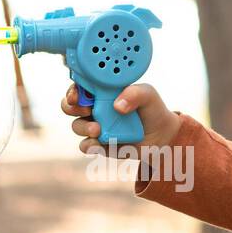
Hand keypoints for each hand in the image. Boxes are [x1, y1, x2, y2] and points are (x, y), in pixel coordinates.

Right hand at [60, 82, 181, 156]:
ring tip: (97, 129)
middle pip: (69, 105)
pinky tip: (100, 143)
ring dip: (83, 127)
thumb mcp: (148, 95)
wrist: (162, 136)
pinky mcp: (99, 145)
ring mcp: (95, 127)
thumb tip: (118, 105)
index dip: (74, 89)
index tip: (77, 94)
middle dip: (70, 106)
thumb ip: (135, 93)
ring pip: (76, 126)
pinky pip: (87, 146)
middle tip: (84, 109)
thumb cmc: (152, 110)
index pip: (80, 86)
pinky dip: (91, 145)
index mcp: (102, 91)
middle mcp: (94, 108)